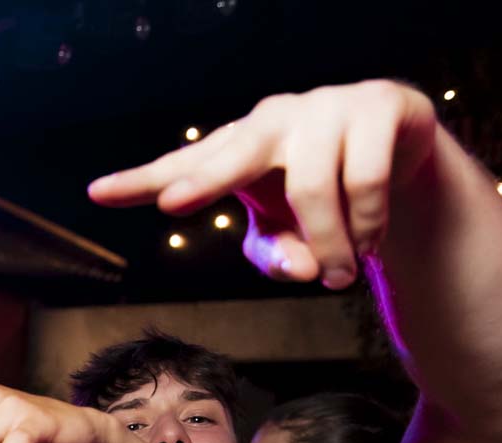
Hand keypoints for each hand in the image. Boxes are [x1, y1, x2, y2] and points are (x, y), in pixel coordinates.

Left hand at [89, 80, 436, 289]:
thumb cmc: (328, 196)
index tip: (98, 194)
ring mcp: (327, 106)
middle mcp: (275, 119)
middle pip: (233, 151)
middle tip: (172, 204)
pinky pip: (363, 178)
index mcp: (240, 147)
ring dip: (329, 243)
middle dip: (201, 179)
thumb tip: (304, 269)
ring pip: (311, 184)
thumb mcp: (293, 236)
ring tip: (341, 277)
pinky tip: (371, 243)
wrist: (403, 155)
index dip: (142, 181)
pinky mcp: (378, 108)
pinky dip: (367, 224)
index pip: (183, 165)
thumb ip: (282, 257)